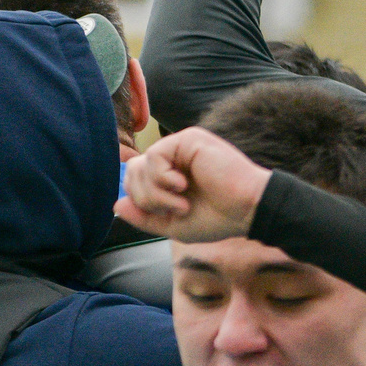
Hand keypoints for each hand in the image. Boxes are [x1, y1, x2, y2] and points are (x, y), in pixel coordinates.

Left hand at [117, 128, 272, 241]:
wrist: (248, 211)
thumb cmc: (220, 218)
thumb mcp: (174, 226)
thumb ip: (145, 217)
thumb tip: (116, 205)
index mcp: (170, 175)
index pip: (134, 179)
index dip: (139, 199)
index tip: (165, 213)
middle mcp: (174, 157)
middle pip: (131, 172)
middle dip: (145, 198)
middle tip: (175, 209)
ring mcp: (180, 146)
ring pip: (139, 165)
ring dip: (155, 192)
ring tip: (181, 201)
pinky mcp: (188, 139)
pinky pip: (154, 156)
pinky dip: (162, 178)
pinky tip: (182, 185)